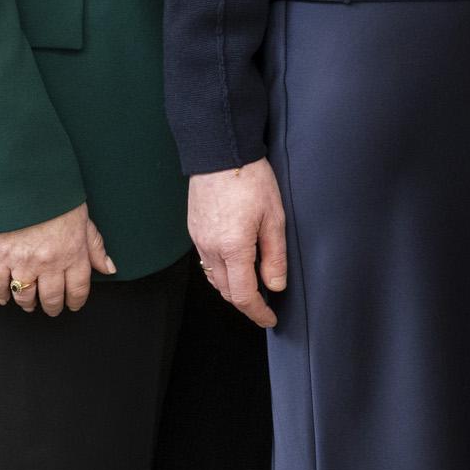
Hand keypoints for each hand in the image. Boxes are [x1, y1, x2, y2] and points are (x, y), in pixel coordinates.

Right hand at [0, 201, 112, 315]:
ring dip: (28, 304)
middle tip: (51, 309)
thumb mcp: (85, 221)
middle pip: (51, 298)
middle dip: (52, 307)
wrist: (27, 182)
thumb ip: (95, 247)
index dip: (75, 302)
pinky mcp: (0, 256)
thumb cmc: (58, 199)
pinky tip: (5, 298)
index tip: (72, 305)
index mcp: (74, 255)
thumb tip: (108, 269)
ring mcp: (24, 262)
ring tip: (29, 304)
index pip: (77, 290)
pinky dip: (1, 294)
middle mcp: (50, 263)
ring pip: (25, 296)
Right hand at [189, 161, 289, 329]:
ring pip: (214, 278)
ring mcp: (199, 239)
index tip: (269, 319)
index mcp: (233, 247)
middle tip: (264, 305)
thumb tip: (275, 285)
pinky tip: (235, 265)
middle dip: (245, 303)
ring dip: (232, 288)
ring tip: (251, 287)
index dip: (257, 312)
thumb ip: (274, 256)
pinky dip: (221, 272)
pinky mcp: (194, 230)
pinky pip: (206, 261)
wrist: (219, 151)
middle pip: (226, 291)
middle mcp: (211, 247)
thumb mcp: (274, 217)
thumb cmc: (250, 178)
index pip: (243, 295)